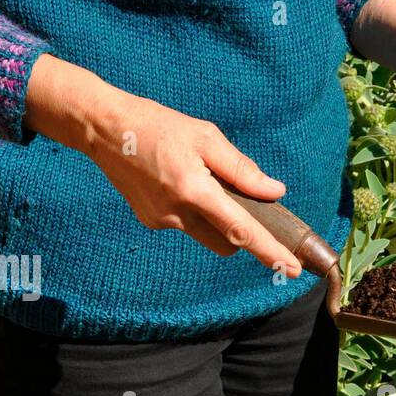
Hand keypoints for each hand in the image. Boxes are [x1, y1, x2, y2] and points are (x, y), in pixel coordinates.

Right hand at [25, 55, 301, 275]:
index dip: (269, 251)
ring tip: (196, 179)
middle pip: (227, 243)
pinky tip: (174, 181)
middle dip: (240, 232)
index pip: (241, 230)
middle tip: (239, 201)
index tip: (292, 269)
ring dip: (214, 218)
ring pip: (206, 234)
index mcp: (195, 190)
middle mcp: (177, 214)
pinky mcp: (150, 221)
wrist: (104, 129)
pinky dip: (191, 210)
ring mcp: (161, 221)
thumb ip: (241, 169)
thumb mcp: (206, 136)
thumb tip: (274, 191)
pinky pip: (184, 224)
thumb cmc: (158, 126)